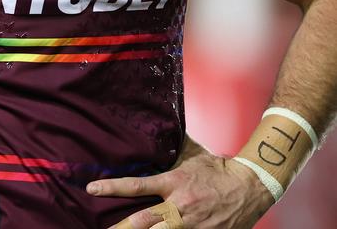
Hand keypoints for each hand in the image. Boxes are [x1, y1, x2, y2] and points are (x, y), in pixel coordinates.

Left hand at [86, 136, 273, 228]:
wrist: (251, 187)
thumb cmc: (217, 168)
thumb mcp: (192, 154)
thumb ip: (172, 146)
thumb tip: (157, 125)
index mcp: (173, 182)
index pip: (136, 185)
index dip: (112, 186)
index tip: (92, 188)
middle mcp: (179, 205)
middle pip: (143, 220)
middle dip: (122, 227)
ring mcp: (191, 224)